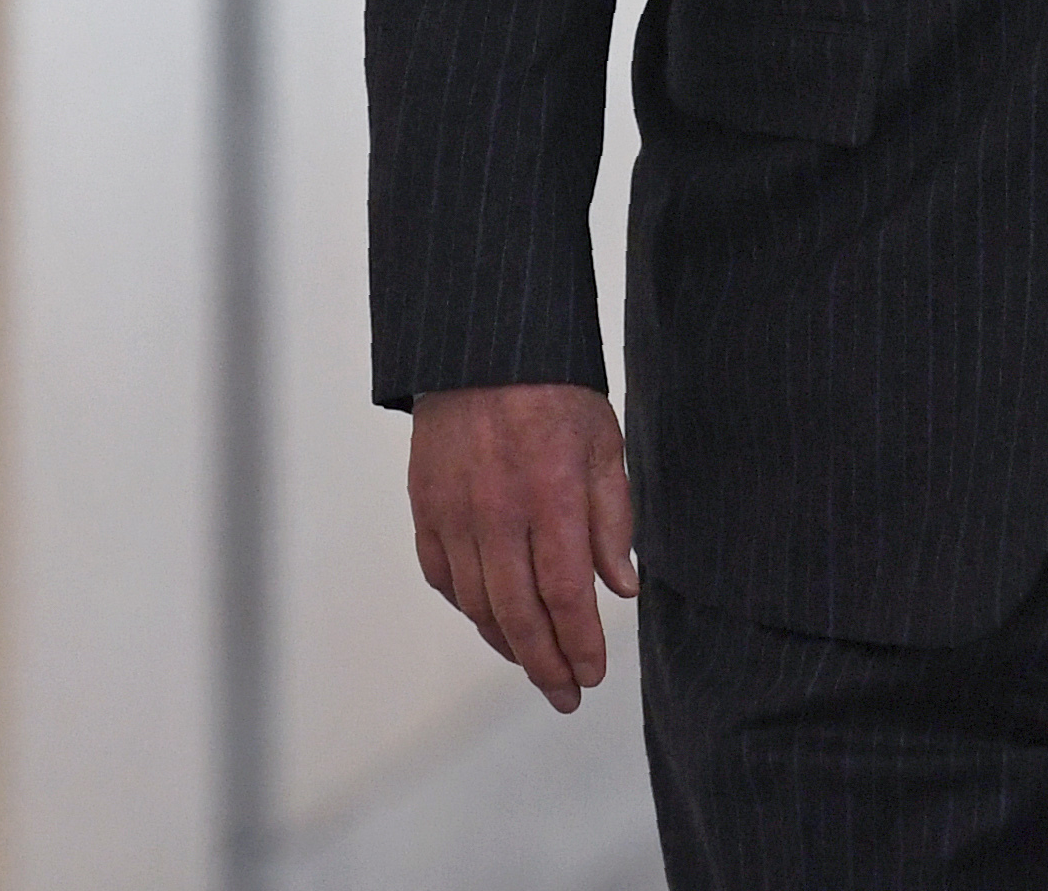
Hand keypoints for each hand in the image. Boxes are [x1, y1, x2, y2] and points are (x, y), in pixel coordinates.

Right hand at [408, 383, 637, 711]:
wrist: (483, 351)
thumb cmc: (557, 394)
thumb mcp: (605, 446)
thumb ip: (613, 520)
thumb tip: (622, 591)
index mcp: (549, 495)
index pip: (566, 593)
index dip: (579, 644)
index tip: (594, 676)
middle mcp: (496, 513)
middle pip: (518, 614)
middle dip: (545, 665)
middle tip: (567, 695)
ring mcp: (453, 514)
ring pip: (478, 604)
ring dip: (508, 645)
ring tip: (538, 667)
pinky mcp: (425, 510)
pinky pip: (444, 579)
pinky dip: (470, 609)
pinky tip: (494, 621)